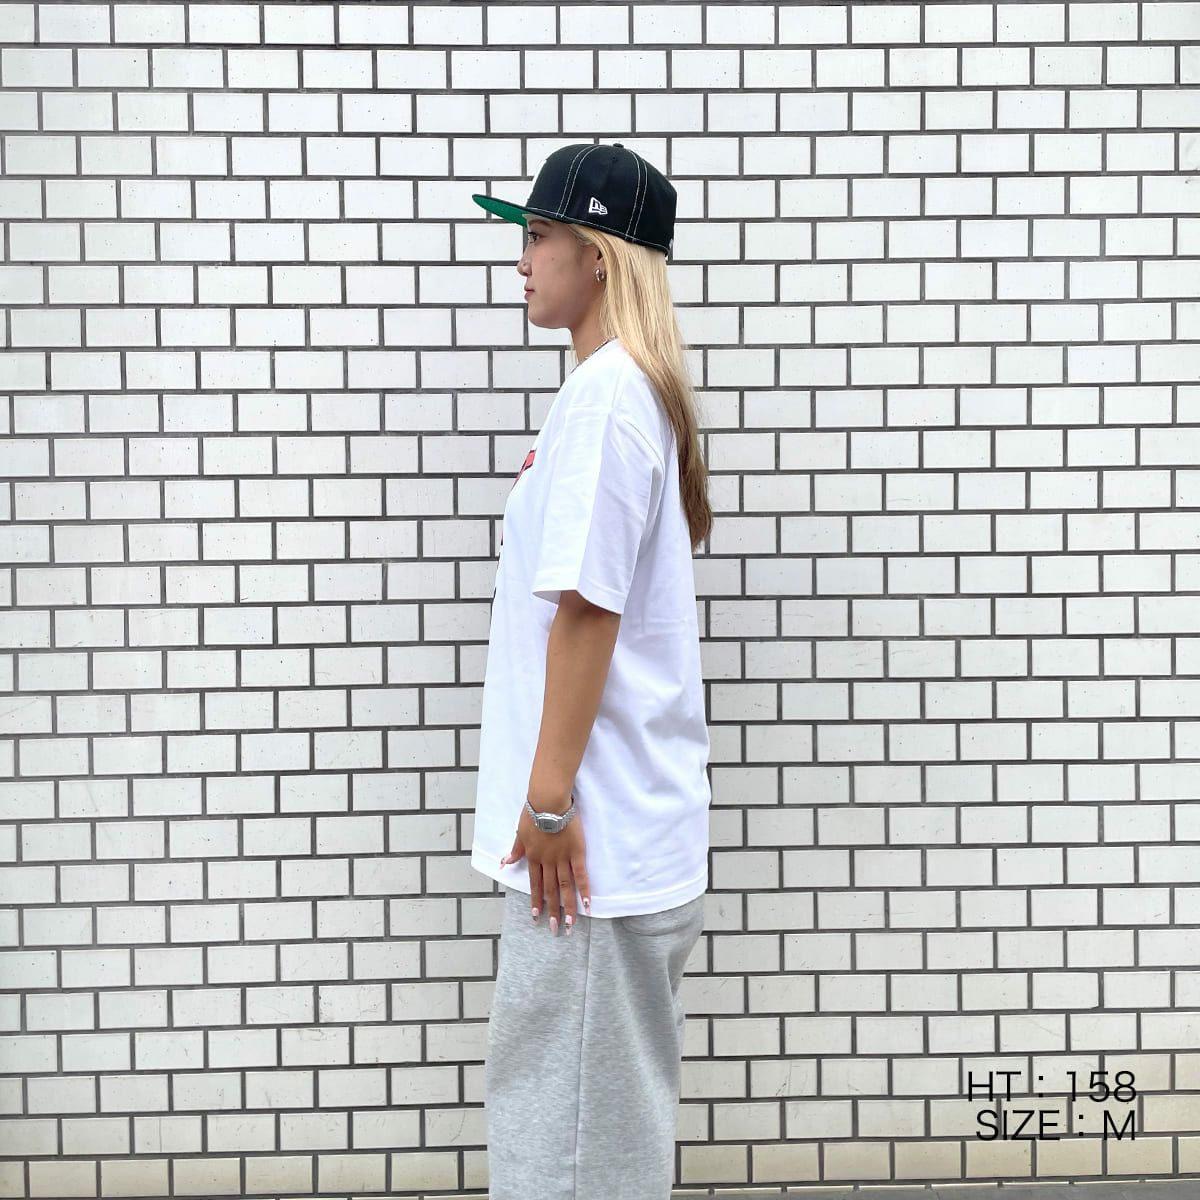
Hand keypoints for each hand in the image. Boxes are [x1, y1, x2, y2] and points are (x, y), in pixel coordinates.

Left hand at [501, 796, 590, 934]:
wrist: (548, 801)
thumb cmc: (533, 812)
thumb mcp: (520, 832)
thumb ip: (515, 850)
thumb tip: (505, 863)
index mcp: (533, 857)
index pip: (534, 884)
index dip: (536, 901)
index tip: (536, 917)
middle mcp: (547, 862)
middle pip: (550, 890)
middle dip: (552, 911)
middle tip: (554, 930)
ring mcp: (562, 858)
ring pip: (564, 887)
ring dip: (567, 907)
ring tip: (569, 925)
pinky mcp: (576, 852)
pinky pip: (580, 875)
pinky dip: (584, 890)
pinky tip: (587, 905)